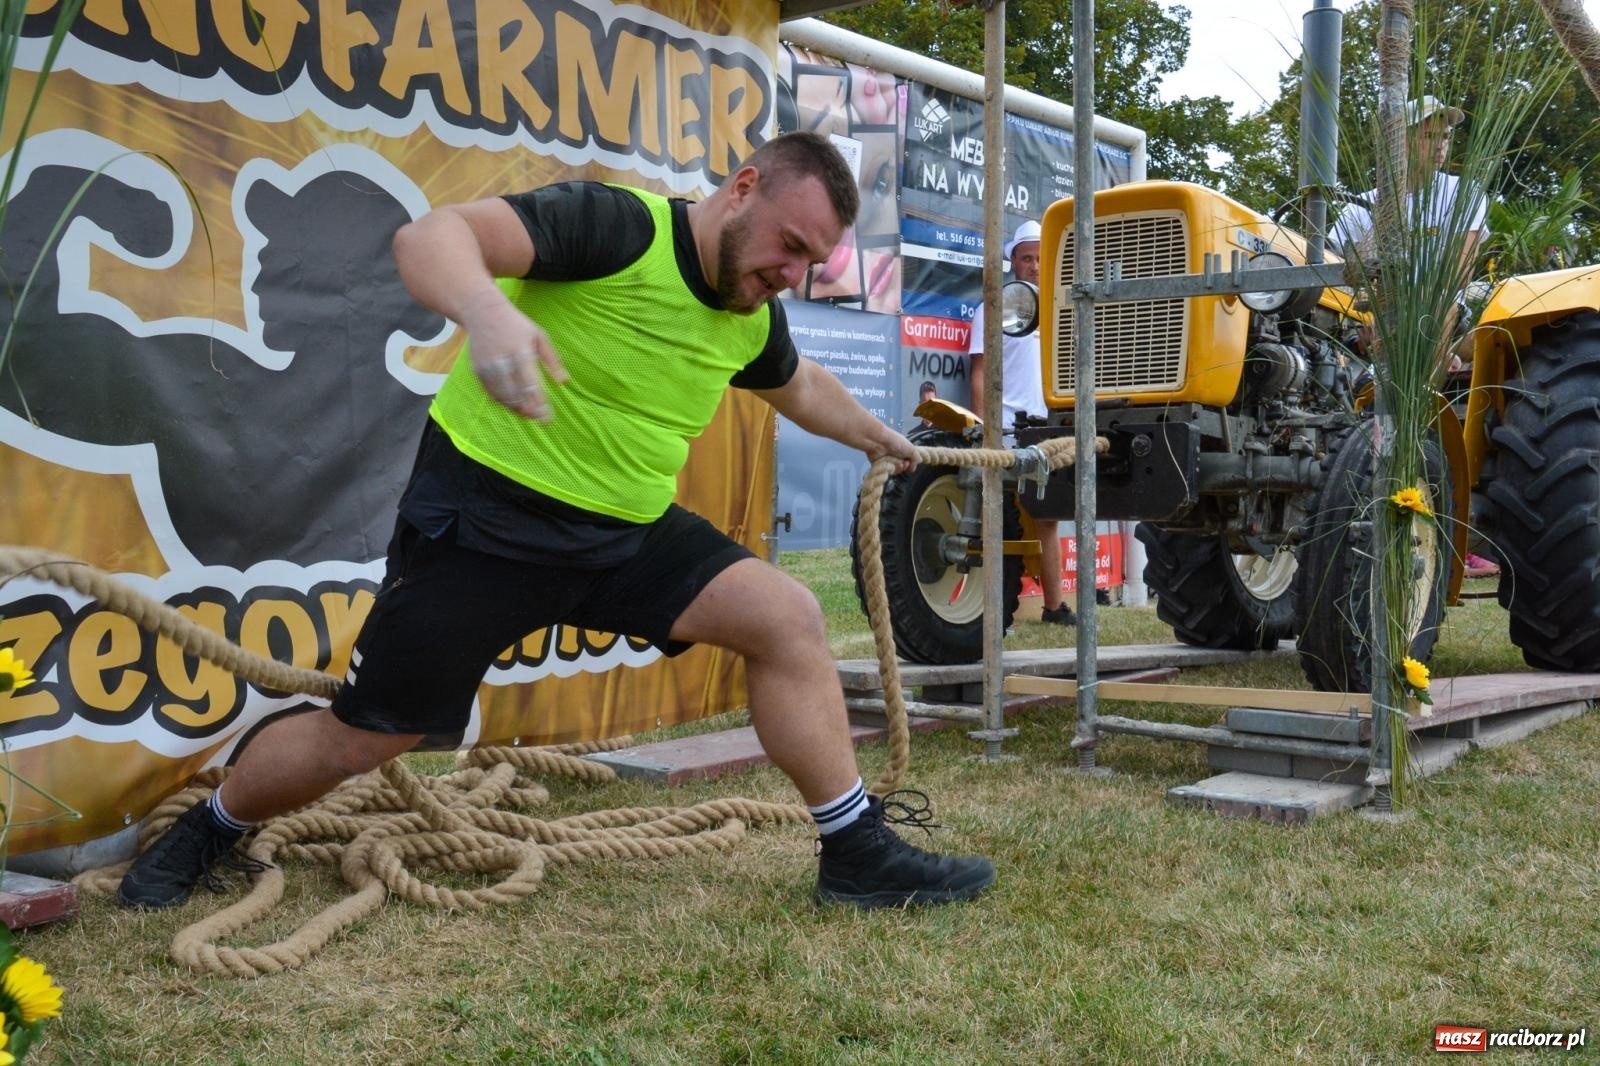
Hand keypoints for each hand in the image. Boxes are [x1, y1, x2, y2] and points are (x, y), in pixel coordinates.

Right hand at [461, 291, 568, 420]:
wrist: (483, 312)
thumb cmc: (517, 325)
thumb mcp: (540, 336)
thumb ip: (552, 360)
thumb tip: (564, 382)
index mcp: (520, 352)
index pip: (531, 385)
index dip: (539, 405)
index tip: (548, 418)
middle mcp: (502, 362)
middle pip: (516, 395)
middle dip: (529, 411)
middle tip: (540, 420)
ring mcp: (487, 367)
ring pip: (502, 397)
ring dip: (516, 409)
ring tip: (529, 415)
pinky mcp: (477, 370)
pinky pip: (490, 393)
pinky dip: (502, 402)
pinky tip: (514, 406)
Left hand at [868, 429, 917, 474]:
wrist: (879, 441)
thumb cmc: (895, 442)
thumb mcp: (911, 449)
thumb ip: (917, 457)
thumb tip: (919, 462)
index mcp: (904, 449)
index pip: (910, 461)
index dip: (912, 464)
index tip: (912, 464)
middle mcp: (896, 454)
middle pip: (903, 467)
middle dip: (905, 467)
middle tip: (905, 463)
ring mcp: (889, 460)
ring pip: (896, 470)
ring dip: (899, 468)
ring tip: (899, 464)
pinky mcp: (881, 464)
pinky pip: (888, 471)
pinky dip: (890, 469)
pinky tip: (891, 465)